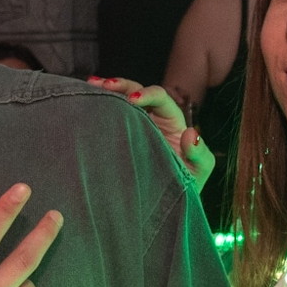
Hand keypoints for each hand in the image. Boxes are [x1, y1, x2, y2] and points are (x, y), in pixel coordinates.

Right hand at [88, 77, 214, 190]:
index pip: (160, 99)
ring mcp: (135, 127)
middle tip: (104, 85)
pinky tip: (86, 103)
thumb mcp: (199, 170)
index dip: (148, 94)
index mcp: (172, 122)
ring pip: (121, 102)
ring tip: (91, 86)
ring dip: (106, 91)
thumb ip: (200, 153)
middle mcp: (153, 119)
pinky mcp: (120, 138)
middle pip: (136, 91)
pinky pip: (110, 119)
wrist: (166, 202)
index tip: (132, 100)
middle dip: (122, 85)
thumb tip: (190, 134)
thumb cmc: (186, 184)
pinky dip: (99, 108)